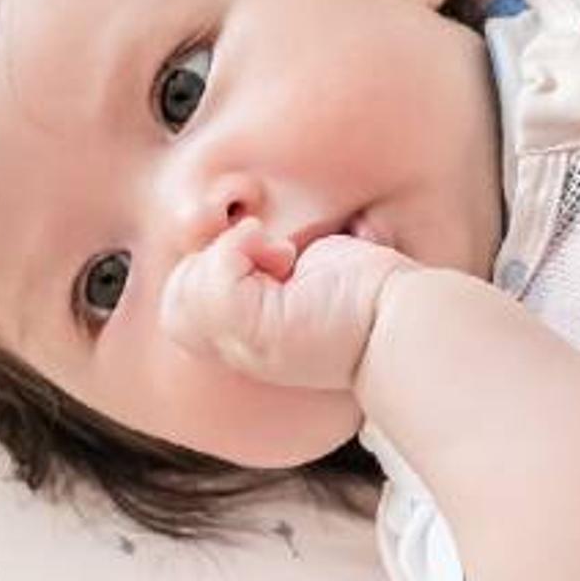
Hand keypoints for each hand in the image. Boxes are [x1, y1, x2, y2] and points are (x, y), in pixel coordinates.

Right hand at [169, 218, 408, 389]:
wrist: (405, 320)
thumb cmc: (368, 294)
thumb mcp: (302, 275)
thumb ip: (261, 268)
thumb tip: (236, 227)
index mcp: (247, 344)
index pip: (181, 312)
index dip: (209, 272)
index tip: (271, 259)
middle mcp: (240, 353)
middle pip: (174, 304)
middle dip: (211, 263)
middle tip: (275, 255)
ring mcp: (245, 347)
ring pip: (185, 290)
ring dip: (226, 254)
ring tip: (281, 256)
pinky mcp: (258, 331)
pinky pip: (212, 277)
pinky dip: (237, 249)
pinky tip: (282, 254)